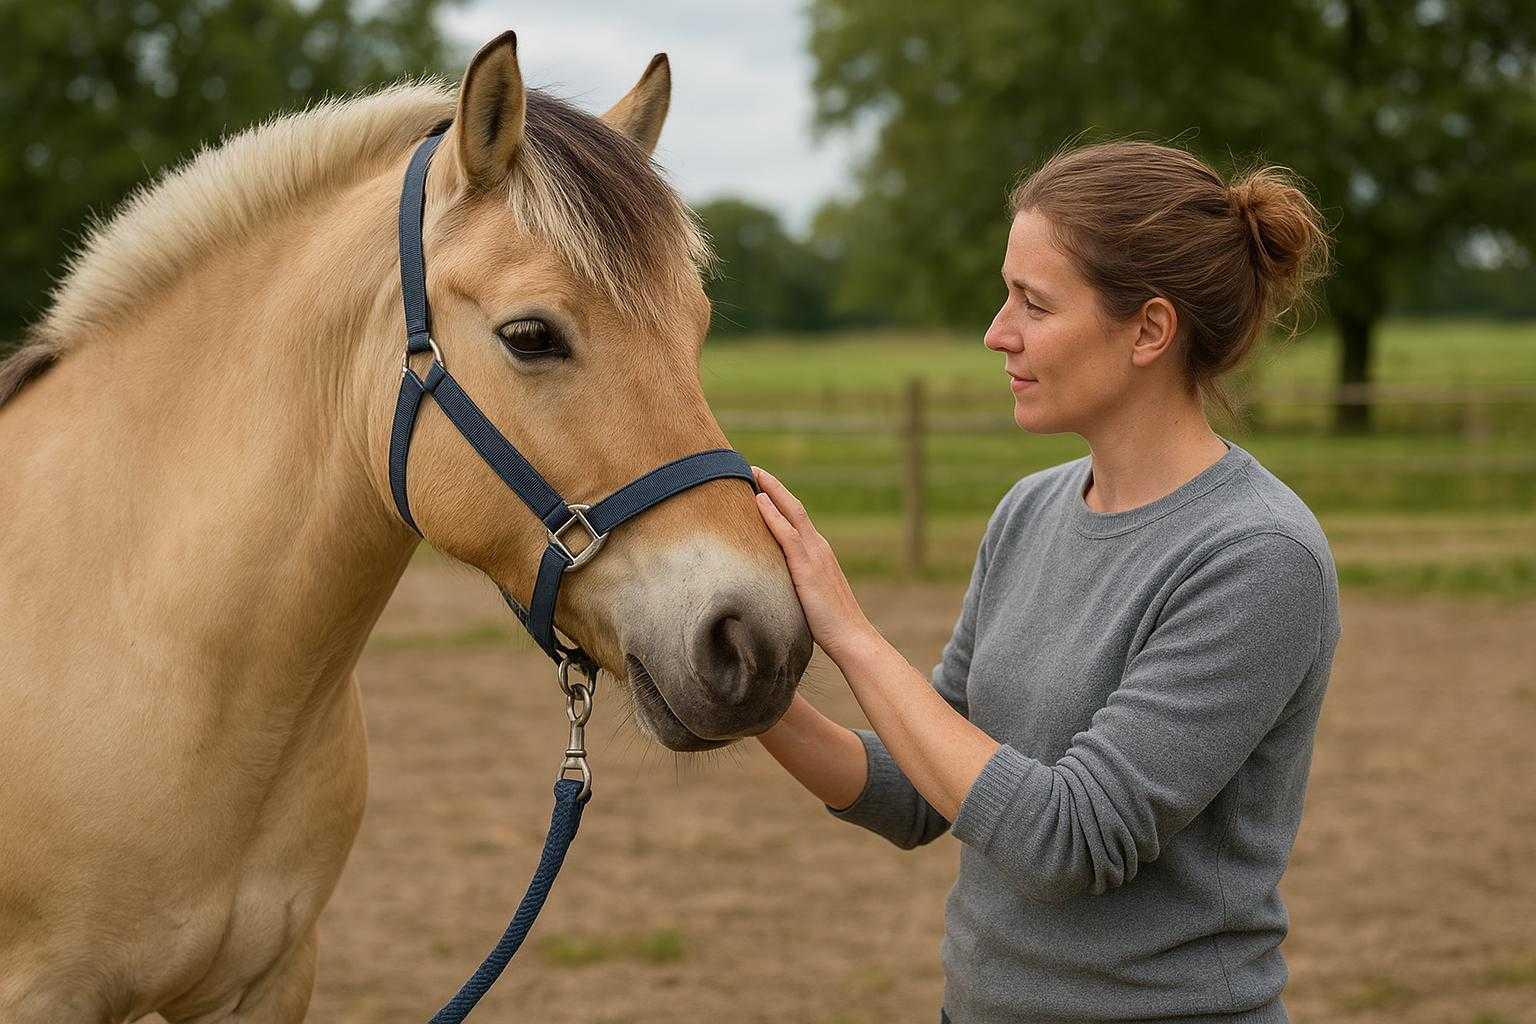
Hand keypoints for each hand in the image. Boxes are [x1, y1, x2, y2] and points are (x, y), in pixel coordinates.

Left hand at [751, 465, 879, 666]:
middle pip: (793, 507)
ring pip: (790, 514)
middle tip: (752, 468)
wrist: (852, 638)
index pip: (796, 519)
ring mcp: (815, 556)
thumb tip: (774, 584)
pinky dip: (773, 516)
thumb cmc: (830, 624)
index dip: (779, 499)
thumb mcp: (809, 596)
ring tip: (752, 473)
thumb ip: (795, 583)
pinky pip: (787, 535)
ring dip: (771, 491)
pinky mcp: (808, 568)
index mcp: (819, 553)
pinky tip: (759, 501)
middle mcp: (818, 547)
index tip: (761, 484)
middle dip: (773, 486)